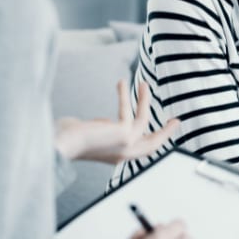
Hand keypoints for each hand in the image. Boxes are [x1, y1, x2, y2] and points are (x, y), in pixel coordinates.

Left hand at [54, 81, 178, 163]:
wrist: (62, 143)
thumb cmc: (68, 139)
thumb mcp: (92, 136)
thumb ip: (103, 129)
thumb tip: (104, 122)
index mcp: (117, 156)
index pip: (141, 150)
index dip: (154, 139)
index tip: (162, 131)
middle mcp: (124, 154)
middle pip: (154, 144)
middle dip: (167, 132)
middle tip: (176, 121)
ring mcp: (126, 145)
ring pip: (144, 121)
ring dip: (145, 101)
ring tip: (144, 84)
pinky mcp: (124, 133)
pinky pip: (130, 110)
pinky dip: (126, 95)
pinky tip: (121, 82)